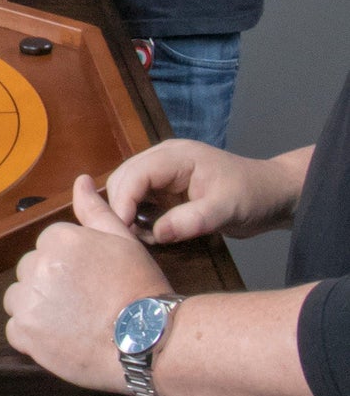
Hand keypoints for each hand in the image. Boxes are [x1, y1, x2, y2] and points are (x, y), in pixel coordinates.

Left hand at [3, 175, 172, 393]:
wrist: (149, 342)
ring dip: (36, 309)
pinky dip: (32, 336)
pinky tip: (59, 340)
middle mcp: (38, 265)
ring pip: (18, 298)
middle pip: (30, 271)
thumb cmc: (140, 290)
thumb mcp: (123, 241)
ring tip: (70, 323)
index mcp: (58, 239)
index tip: (88, 281)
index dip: (68, 265)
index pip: (47, 247)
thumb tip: (81, 181)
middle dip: (49, 284)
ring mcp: (29, 300)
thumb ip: (95, 210)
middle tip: (82, 303)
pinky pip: (15, 330)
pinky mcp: (26, 333)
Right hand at [106, 140, 302, 242]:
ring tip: (141, 237)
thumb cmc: (254, 195)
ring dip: (128, 212)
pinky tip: (150, 233)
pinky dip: (138, 215)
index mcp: (175, 156)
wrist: (274, 194)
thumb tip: (155, 234)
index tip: (122, 230)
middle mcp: (163, 158)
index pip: (135, 174)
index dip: (122, 201)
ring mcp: (163, 172)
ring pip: (127, 188)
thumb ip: (191, 220)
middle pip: (123, 178)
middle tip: (127, 238)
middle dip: (120, 207)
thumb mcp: (226, 209)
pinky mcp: (166, 186)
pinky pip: (140, 198)